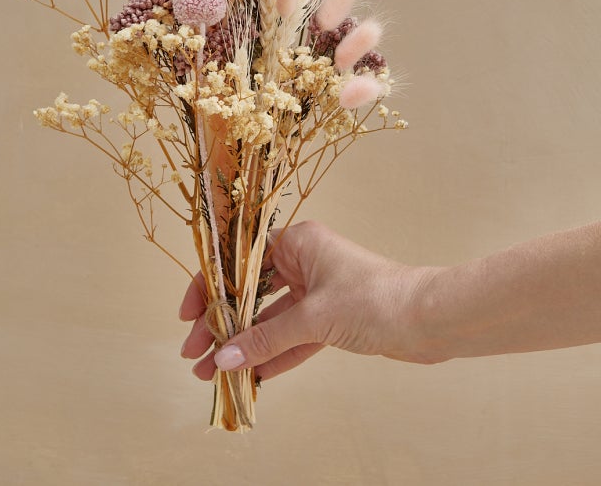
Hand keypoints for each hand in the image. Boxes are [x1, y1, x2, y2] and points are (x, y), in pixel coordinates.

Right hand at [179, 219, 436, 380]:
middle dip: (221, 324)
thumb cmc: (374, 298)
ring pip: (269, 319)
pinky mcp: (329, 319)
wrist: (429, 320)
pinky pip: (291, 337)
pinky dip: (272, 356)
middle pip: (249, 293)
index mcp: (297, 242)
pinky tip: (248, 376)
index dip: (209, 287)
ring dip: (243, 346)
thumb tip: (223, 358)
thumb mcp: (314, 317)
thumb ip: (266, 339)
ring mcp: (315, 291)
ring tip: (211, 373)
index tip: (188, 314)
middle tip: (193, 353)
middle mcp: (302, 262)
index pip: (239, 262)